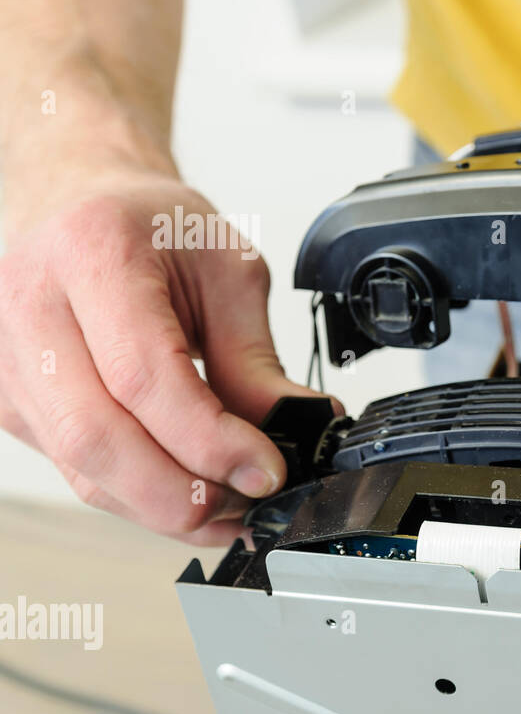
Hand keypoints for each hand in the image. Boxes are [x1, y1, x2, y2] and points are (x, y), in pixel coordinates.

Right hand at [0, 165, 338, 544]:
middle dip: (184, 491)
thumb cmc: (154, 229)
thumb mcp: (229, 272)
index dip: (209, 440)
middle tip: (250, 501)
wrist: (83, 206)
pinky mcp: (12, 404)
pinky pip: (79, 473)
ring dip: (166, 507)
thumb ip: (256, 359)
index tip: (266, 469)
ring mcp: (9, 362)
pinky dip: (142, 499)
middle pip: (97, 437)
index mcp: (91, 255)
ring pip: (84, 470)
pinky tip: (193, 498)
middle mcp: (31, 307)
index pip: (142, 376)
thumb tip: (298, 428)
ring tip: (233, 507)